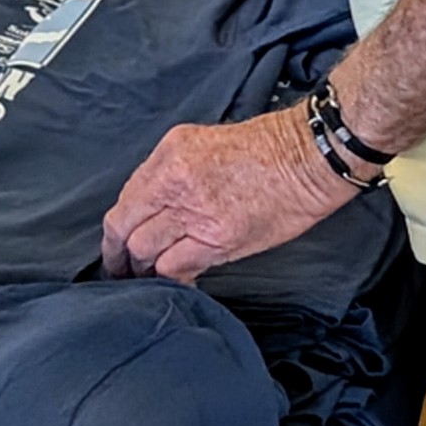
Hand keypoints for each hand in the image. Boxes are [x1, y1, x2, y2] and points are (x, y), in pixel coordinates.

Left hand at [101, 105, 356, 280]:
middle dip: (120, 255)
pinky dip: (172, 279)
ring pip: (146, 251)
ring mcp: (195, 211)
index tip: (116, 244)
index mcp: (169, 153)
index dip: (116, 229)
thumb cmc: (268, 148)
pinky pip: (176, 268)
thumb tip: (155, 208)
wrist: (309, 157)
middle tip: (122, 271)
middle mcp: (174, 180)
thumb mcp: (203, 143)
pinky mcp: (218, 239)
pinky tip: (180, 282)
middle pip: (126, 227)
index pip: (125, 199)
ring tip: (149, 280)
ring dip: (144, 270)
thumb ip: (172, 174)